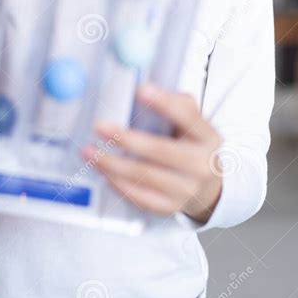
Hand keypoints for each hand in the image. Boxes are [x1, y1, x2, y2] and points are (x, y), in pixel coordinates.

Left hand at [81, 82, 223, 223]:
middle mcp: (201, 164)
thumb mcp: (194, 124)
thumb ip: (176, 104)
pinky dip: (119, 184)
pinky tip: (104, 172)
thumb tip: (144, 90)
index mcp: (208, 137)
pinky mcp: (170, 207)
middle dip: (127, 138)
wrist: (208, 187)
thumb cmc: (191, 146)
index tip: (140, 89)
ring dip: (112, 163)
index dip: (165, 103)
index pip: (189, 117)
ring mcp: (186, 189)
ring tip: (90, 151)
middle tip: (100, 126)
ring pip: (144, 176)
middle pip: (161, 151)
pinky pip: (139, 197)